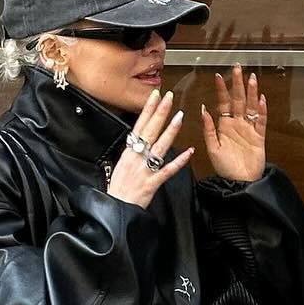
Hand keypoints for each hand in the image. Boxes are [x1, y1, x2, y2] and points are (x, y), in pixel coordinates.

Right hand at [105, 89, 194, 206]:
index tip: (155, 95)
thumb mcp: (120, 166)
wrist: (114, 210)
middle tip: (169, 96)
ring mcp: (144, 170)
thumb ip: (131, 153)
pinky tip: (189, 152)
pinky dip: (178, 162)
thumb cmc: (117, 189)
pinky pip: (167, 170)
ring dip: (170, 131)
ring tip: (180, 116)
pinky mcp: (152, 183)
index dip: (148, 109)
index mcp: (128, 152)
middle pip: (150, 131)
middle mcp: (136, 158)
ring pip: (159, 147)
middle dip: (160, 112)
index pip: (139, 125)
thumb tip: (138, 141)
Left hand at [200, 65, 267, 182]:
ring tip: (251, 78)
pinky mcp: (259, 138)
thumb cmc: (225, 168)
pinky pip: (261, 122)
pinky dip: (261, 111)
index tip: (218, 76)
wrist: (239, 183)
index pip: (223, 103)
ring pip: (250, 107)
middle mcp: (237, 124)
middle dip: (237, 84)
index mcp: (224, 126)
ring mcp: (249, 130)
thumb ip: (209, 128)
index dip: (221, 90)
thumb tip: (203, 109)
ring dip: (251, 93)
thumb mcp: (212, 147)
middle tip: (237, 68)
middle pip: (238, 100)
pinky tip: (261, 100)